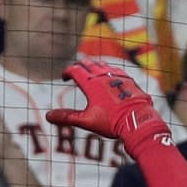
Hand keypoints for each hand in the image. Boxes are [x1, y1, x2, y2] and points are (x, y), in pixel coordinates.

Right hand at [47, 59, 162, 139]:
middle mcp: (104, 76)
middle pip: (88, 63)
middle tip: (75, 71)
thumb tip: (48, 116)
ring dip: (94, 66)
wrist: (139, 121)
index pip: (75, 70)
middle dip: (79, 65)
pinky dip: (108, 70)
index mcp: (92, 84)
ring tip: (90, 71)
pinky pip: (116, 70)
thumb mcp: (87, 121)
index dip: (67, 71)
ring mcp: (118, 77)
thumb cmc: (112, 122)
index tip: (64, 76)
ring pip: (102, 64)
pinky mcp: (129, 80)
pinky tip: (109, 76)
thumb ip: (68, 117)